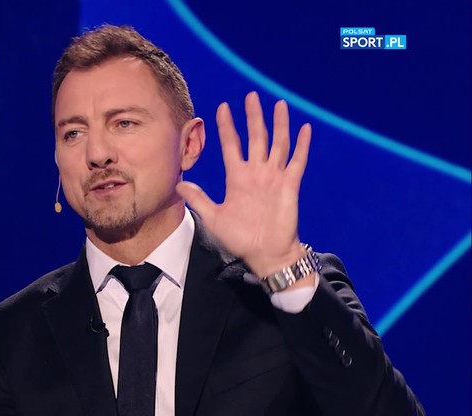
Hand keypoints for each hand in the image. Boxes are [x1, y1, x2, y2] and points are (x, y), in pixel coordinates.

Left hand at [176, 91, 311, 276]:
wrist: (265, 254)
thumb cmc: (240, 238)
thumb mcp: (214, 218)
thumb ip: (199, 199)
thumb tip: (179, 184)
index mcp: (238, 178)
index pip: (231, 145)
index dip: (227, 127)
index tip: (222, 108)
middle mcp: (256, 173)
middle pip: (255, 138)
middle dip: (253, 117)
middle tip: (251, 96)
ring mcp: (274, 177)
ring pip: (277, 144)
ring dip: (278, 124)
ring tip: (278, 104)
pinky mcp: (290, 185)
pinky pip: (297, 161)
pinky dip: (301, 145)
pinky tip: (304, 128)